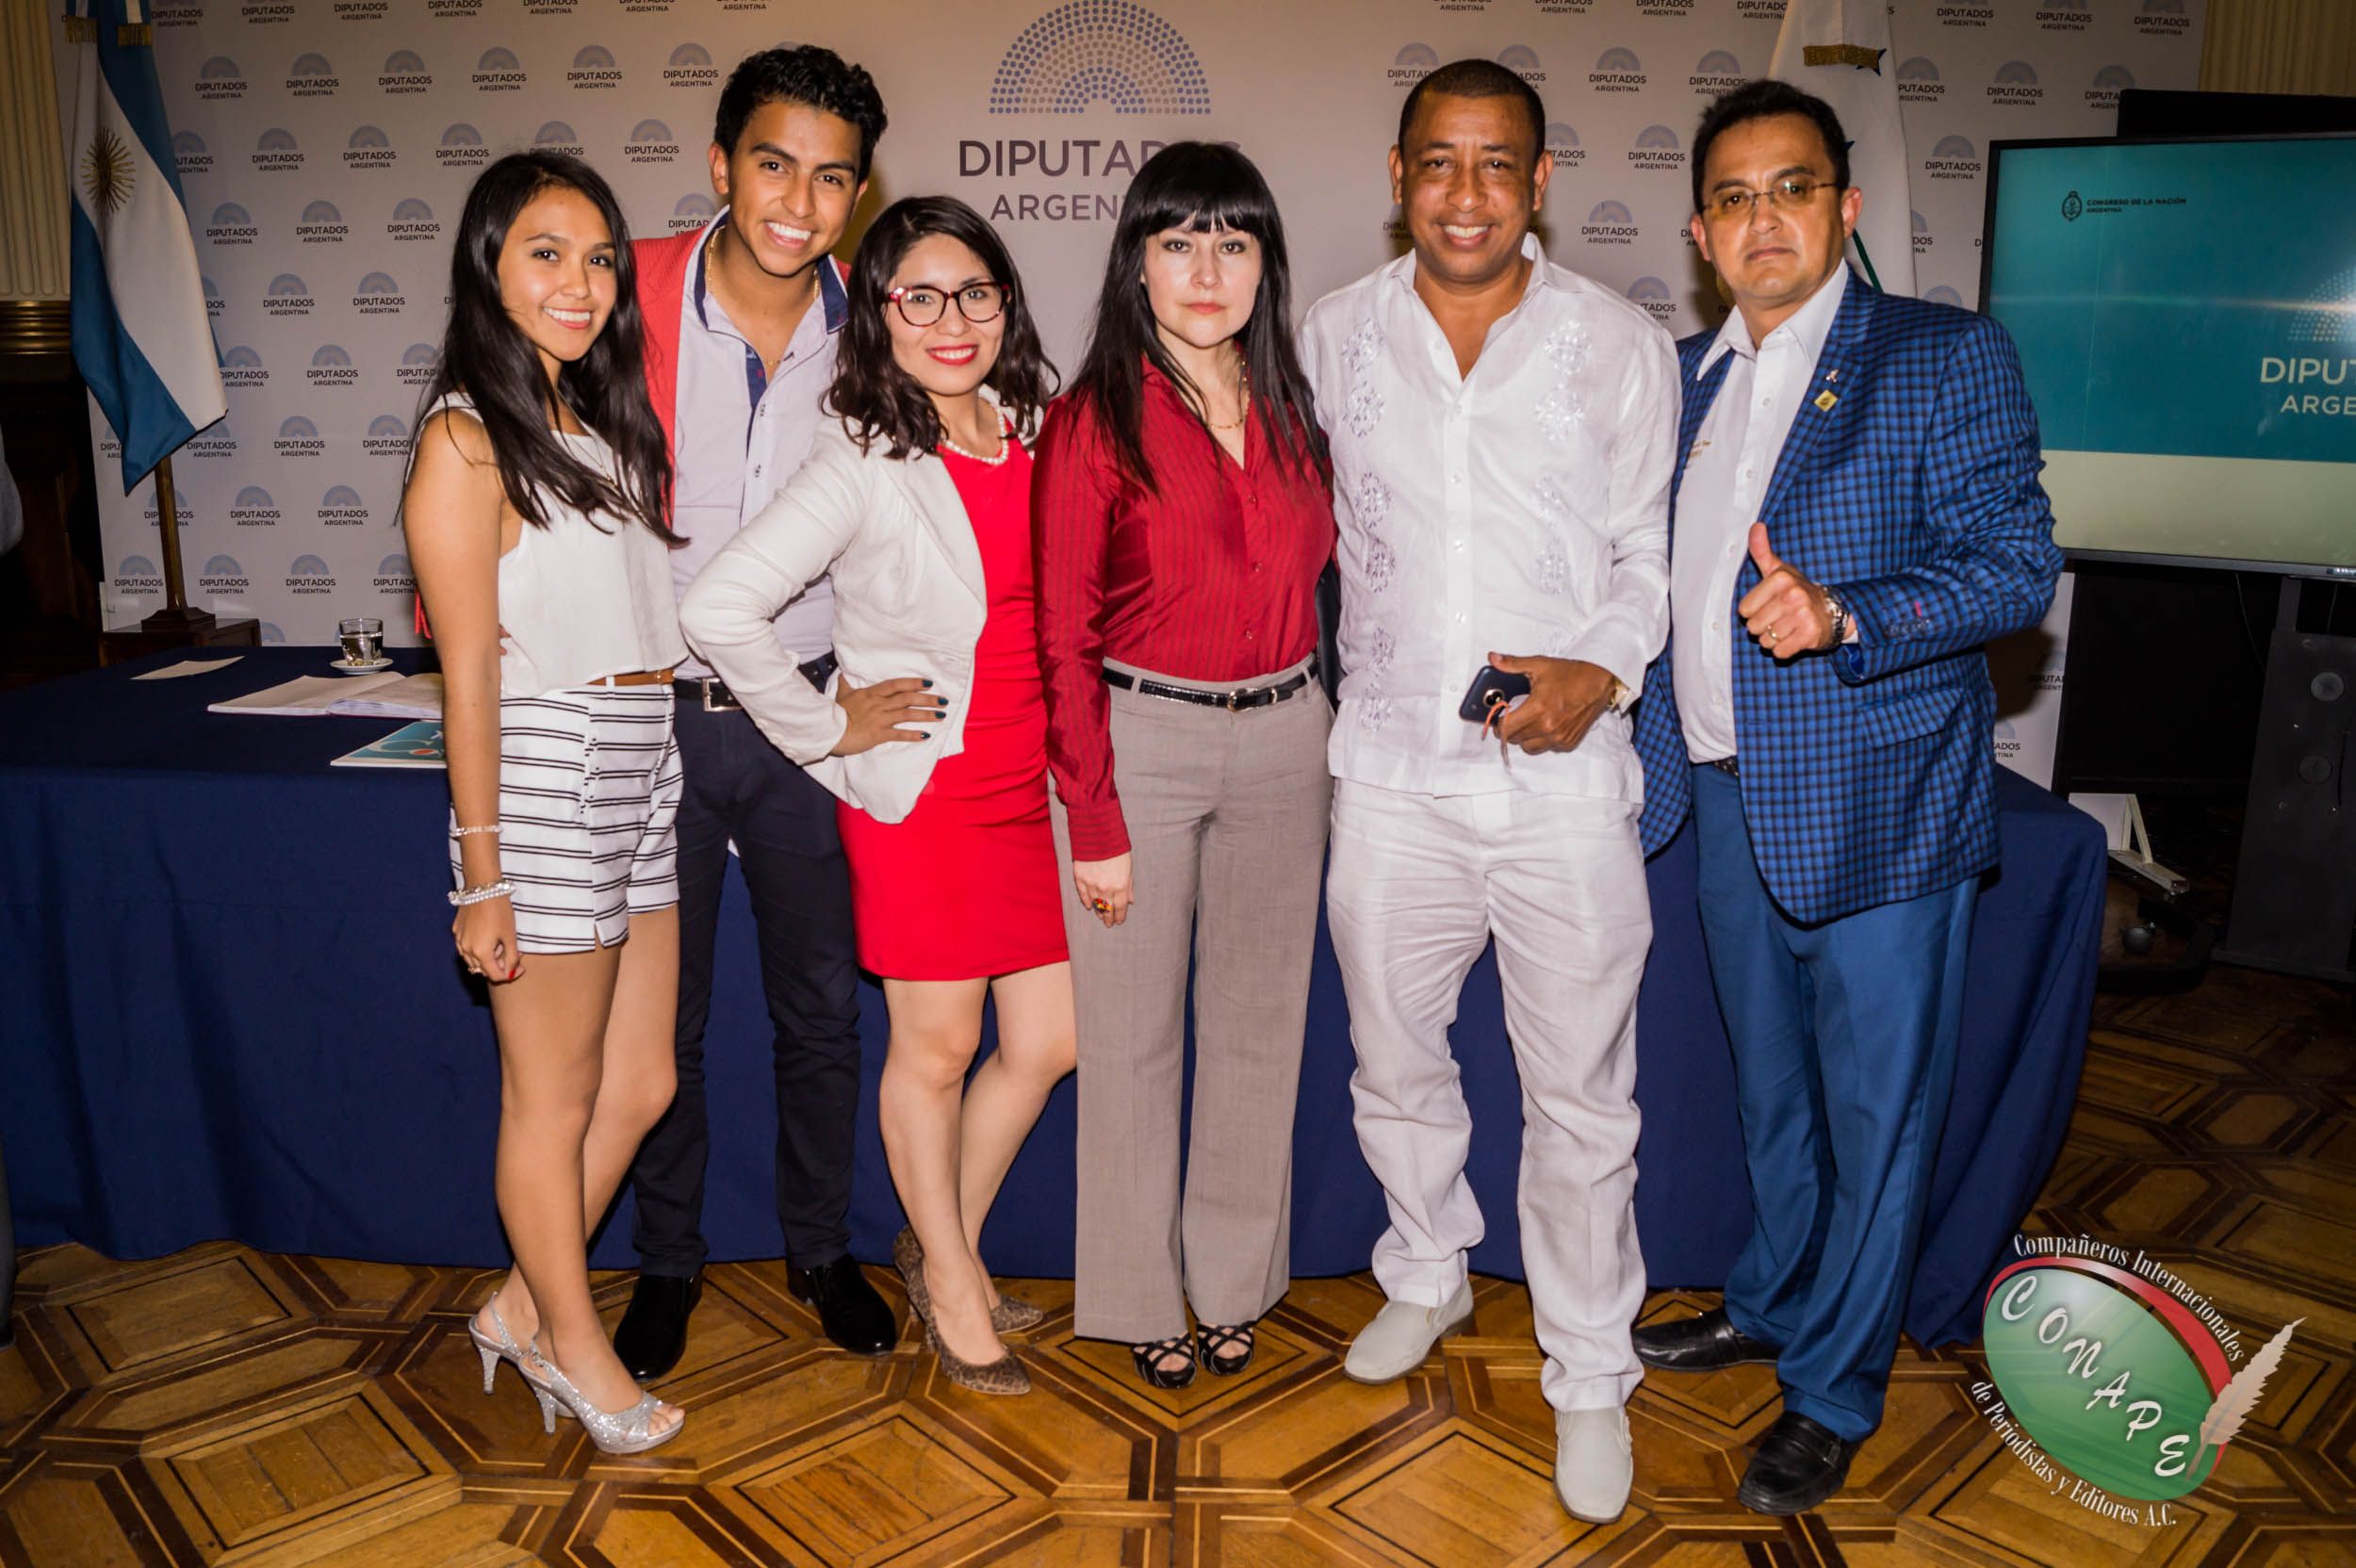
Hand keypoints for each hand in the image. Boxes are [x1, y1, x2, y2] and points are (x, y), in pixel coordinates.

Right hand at [453, 897, 520, 982]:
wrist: (483, 887)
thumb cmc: (499, 910)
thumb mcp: (510, 935)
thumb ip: (512, 957)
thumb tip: (512, 972)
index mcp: (481, 953)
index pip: (495, 976)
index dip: (511, 974)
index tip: (521, 967)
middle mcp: (466, 950)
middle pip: (483, 970)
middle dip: (499, 966)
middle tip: (513, 954)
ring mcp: (459, 940)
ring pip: (473, 960)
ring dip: (487, 959)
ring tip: (501, 944)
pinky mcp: (456, 931)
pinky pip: (466, 948)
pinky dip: (477, 949)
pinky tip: (488, 937)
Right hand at [829, 678, 946, 755]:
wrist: (830, 730)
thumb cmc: (835, 713)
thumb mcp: (841, 695)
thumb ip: (845, 684)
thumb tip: (842, 674)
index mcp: (872, 693)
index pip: (896, 685)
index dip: (913, 683)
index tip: (928, 683)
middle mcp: (879, 704)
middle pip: (907, 698)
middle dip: (927, 699)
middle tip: (943, 700)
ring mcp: (880, 719)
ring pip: (907, 714)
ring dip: (925, 714)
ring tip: (940, 715)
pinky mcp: (879, 734)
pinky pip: (899, 733)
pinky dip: (913, 734)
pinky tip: (925, 735)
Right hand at [1072, 854, 1132, 926]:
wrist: (1097, 834)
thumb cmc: (1116, 849)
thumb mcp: (1128, 867)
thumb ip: (1129, 885)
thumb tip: (1130, 900)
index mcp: (1120, 885)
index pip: (1120, 907)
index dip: (1120, 916)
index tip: (1119, 921)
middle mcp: (1106, 888)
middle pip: (1108, 909)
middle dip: (1109, 918)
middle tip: (1109, 924)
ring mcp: (1092, 884)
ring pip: (1095, 904)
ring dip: (1099, 911)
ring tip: (1101, 916)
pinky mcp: (1080, 878)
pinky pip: (1083, 895)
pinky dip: (1086, 902)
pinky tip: (1089, 906)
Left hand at [1488, 653, 1616, 754]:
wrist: (1600, 684)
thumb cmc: (1571, 674)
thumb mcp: (1540, 665)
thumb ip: (1513, 664)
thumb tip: (1493, 658)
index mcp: (1538, 708)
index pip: (1506, 728)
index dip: (1498, 724)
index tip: (1499, 717)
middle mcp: (1548, 727)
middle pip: (1514, 739)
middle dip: (1510, 729)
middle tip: (1513, 716)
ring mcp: (1559, 738)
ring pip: (1528, 748)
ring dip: (1524, 738)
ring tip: (1529, 722)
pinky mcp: (1568, 743)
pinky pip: (1546, 748)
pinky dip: (1542, 740)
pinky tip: (1545, 725)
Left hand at [1737, 524, 1835, 660]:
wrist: (1833, 610)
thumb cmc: (1797, 591)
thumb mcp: (1779, 570)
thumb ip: (1762, 551)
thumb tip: (1755, 526)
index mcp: (1780, 578)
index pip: (1744, 610)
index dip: (1753, 612)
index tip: (1769, 605)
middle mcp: (1793, 595)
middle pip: (1753, 627)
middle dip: (1762, 627)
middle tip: (1779, 618)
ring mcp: (1803, 615)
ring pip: (1766, 641)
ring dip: (1773, 639)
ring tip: (1787, 627)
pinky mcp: (1810, 635)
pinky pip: (1780, 652)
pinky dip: (1783, 650)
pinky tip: (1794, 638)